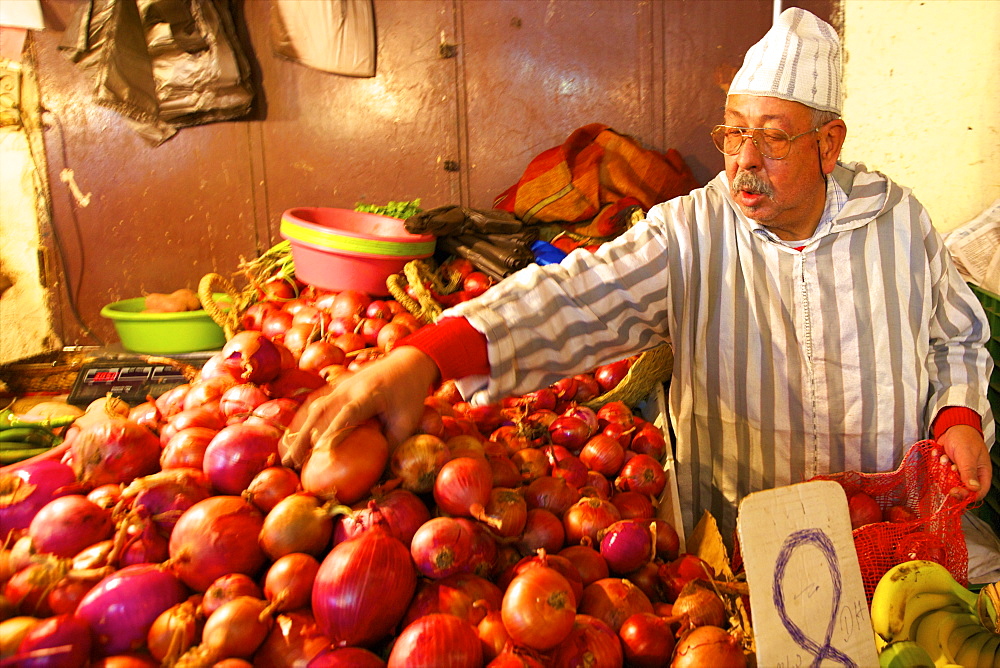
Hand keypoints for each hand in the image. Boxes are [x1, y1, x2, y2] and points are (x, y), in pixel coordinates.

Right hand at [280, 346, 440, 467]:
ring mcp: (340, 384)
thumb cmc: (409, 396)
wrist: (407, 363)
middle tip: (290, 463)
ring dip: (297, 430)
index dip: (333, 431)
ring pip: (312, 407)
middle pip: (321, 411)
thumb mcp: (407, 422)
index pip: (348, 413)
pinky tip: (292, 438)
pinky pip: (314, 402)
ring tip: (284, 455)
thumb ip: (392, 447)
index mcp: (370, 394)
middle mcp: (349, 387)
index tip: (320, 453)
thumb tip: (382, 481)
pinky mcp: (336, 385)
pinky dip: (301, 420)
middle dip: (303, 437)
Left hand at [936, 424, 991, 500]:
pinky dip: (937, 464)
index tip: (955, 492)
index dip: (967, 496)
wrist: (953, 427)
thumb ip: (969, 471)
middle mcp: (970, 475)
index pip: (978, 493)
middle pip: (961, 489)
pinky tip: (940, 454)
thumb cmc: (965, 438)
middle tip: (948, 470)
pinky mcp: (947, 468)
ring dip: (943, 470)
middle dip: (951, 481)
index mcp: (982, 474)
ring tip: (945, 458)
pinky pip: (939, 473)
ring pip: (948, 481)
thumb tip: (973, 488)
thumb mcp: (967, 455)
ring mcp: (958, 472)